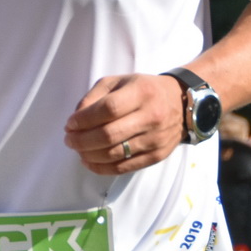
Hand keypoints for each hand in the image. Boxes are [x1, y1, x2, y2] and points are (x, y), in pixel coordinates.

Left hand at [66, 72, 184, 173]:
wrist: (181, 103)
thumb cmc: (143, 90)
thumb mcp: (118, 82)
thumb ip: (94, 97)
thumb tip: (76, 119)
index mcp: (141, 92)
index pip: (108, 109)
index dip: (84, 119)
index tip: (70, 124)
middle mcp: (151, 116)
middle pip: (109, 135)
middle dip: (82, 140)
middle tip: (69, 140)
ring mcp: (155, 138)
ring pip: (115, 154)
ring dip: (89, 155)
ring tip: (78, 150)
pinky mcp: (157, 155)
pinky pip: (125, 167)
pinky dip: (102, 168)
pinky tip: (89, 162)